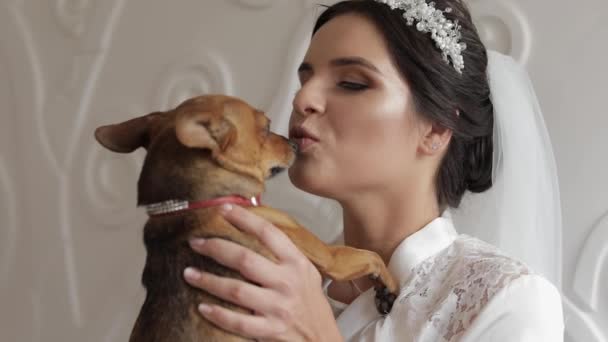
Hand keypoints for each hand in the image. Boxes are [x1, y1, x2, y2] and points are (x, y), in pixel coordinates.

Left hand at [183, 204, 342, 341]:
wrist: (322, 339)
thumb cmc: (311, 304)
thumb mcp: (306, 272)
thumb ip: (283, 254)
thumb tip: (253, 229)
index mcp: (296, 263)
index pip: (268, 233)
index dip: (244, 219)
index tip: (223, 210)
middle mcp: (287, 282)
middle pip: (245, 259)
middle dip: (216, 248)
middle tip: (196, 243)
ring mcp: (278, 307)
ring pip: (236, 290)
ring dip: (209, 280)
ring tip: (189, 273)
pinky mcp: (270, 330)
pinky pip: (238, 322)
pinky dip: (219, 314)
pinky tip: (203, 307)